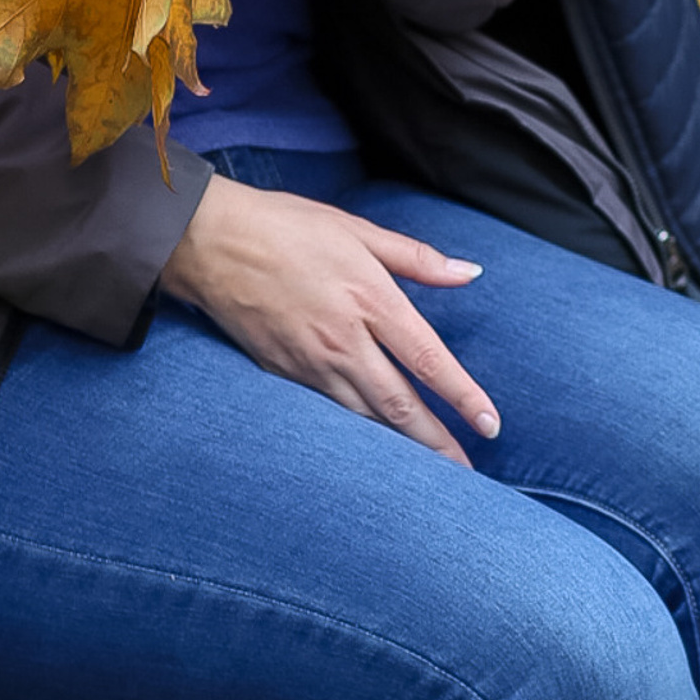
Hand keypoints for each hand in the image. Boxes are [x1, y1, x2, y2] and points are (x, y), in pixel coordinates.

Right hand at [160, 175, 498, 464]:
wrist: (208, 241)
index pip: (429, 360)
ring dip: (399, 449)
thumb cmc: (285, 226)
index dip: (464, 397)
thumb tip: (469, 272)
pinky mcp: (281, 375)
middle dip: (438, 444)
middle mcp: (343, 340)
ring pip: (364, 419)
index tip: (491, 425)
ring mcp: (309, 363)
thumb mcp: (356, 229)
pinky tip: (370, 448)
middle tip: (466, 473)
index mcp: (369, 298)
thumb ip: (416, 257)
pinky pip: (327, 413)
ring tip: (428, 473)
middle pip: (401, 406)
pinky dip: (354, 435)